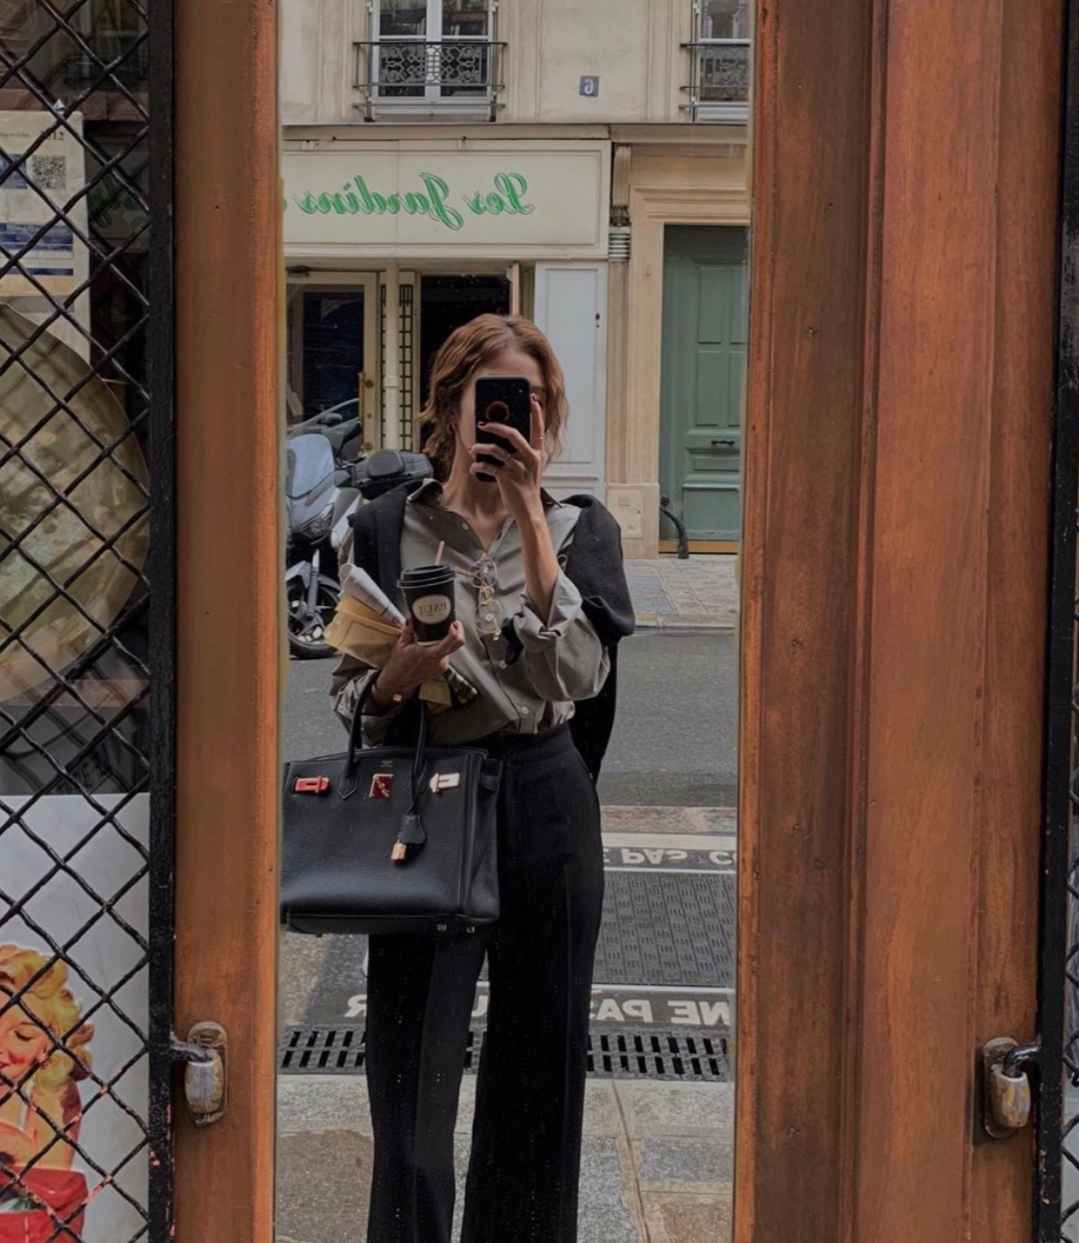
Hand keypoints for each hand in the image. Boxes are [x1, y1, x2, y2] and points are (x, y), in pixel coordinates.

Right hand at [373, 620, 464, 704]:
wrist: (398, 681)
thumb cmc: (399, 664)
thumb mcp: (401, 644)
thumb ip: (408, 630)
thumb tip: (411, 618)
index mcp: (429, 653)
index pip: (450, 641)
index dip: (456, 631)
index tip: (454, 623)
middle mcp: (438, 661)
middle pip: (457, 645)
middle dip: (458, 632)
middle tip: (454, 623)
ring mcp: (441, 666)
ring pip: (452, 649)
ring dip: (449, 641)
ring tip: (440, 634)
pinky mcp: (442, 669)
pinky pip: (447, 655)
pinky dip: (444, 649)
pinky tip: (434, 646)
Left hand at [469, 394, 544, 525]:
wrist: (529, 511)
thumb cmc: (525, 488)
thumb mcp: (528, 468)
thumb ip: (519, 454)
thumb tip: (500, 440)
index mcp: (537, 454)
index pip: (539, 429)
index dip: (537, 413)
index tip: (533, 399)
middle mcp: (530, 459)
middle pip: (512, 434)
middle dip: (495, 426)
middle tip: (483, 424)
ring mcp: (519, 469)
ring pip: (496, 450)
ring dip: (480, 448)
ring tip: (474, 449)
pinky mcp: (507, 479)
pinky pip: (488, 467)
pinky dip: (478, 466)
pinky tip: (474, 468)